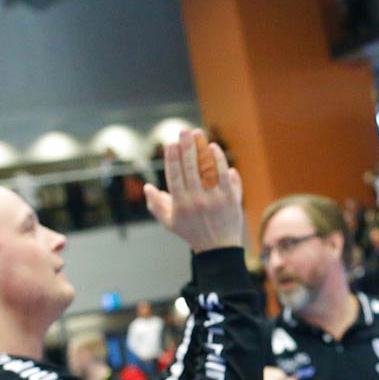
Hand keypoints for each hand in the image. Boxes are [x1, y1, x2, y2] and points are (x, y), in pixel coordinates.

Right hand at [145, 129, 244, 252]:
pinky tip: (213, 148)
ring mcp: (214, 200)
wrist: (218, 248)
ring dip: (202, 150)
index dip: (172, 159)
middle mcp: (196, 201)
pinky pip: (224, 176)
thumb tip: (148, 187)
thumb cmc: (191, 232)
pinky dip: (219, 161)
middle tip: (184, 131)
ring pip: (207, 170)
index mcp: (180, 205)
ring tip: (198, 134)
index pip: (175, 177)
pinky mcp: (230, 199)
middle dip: (186, 148)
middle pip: (190, 169)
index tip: (170, 144)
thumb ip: (156, 205)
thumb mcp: (169, 222)